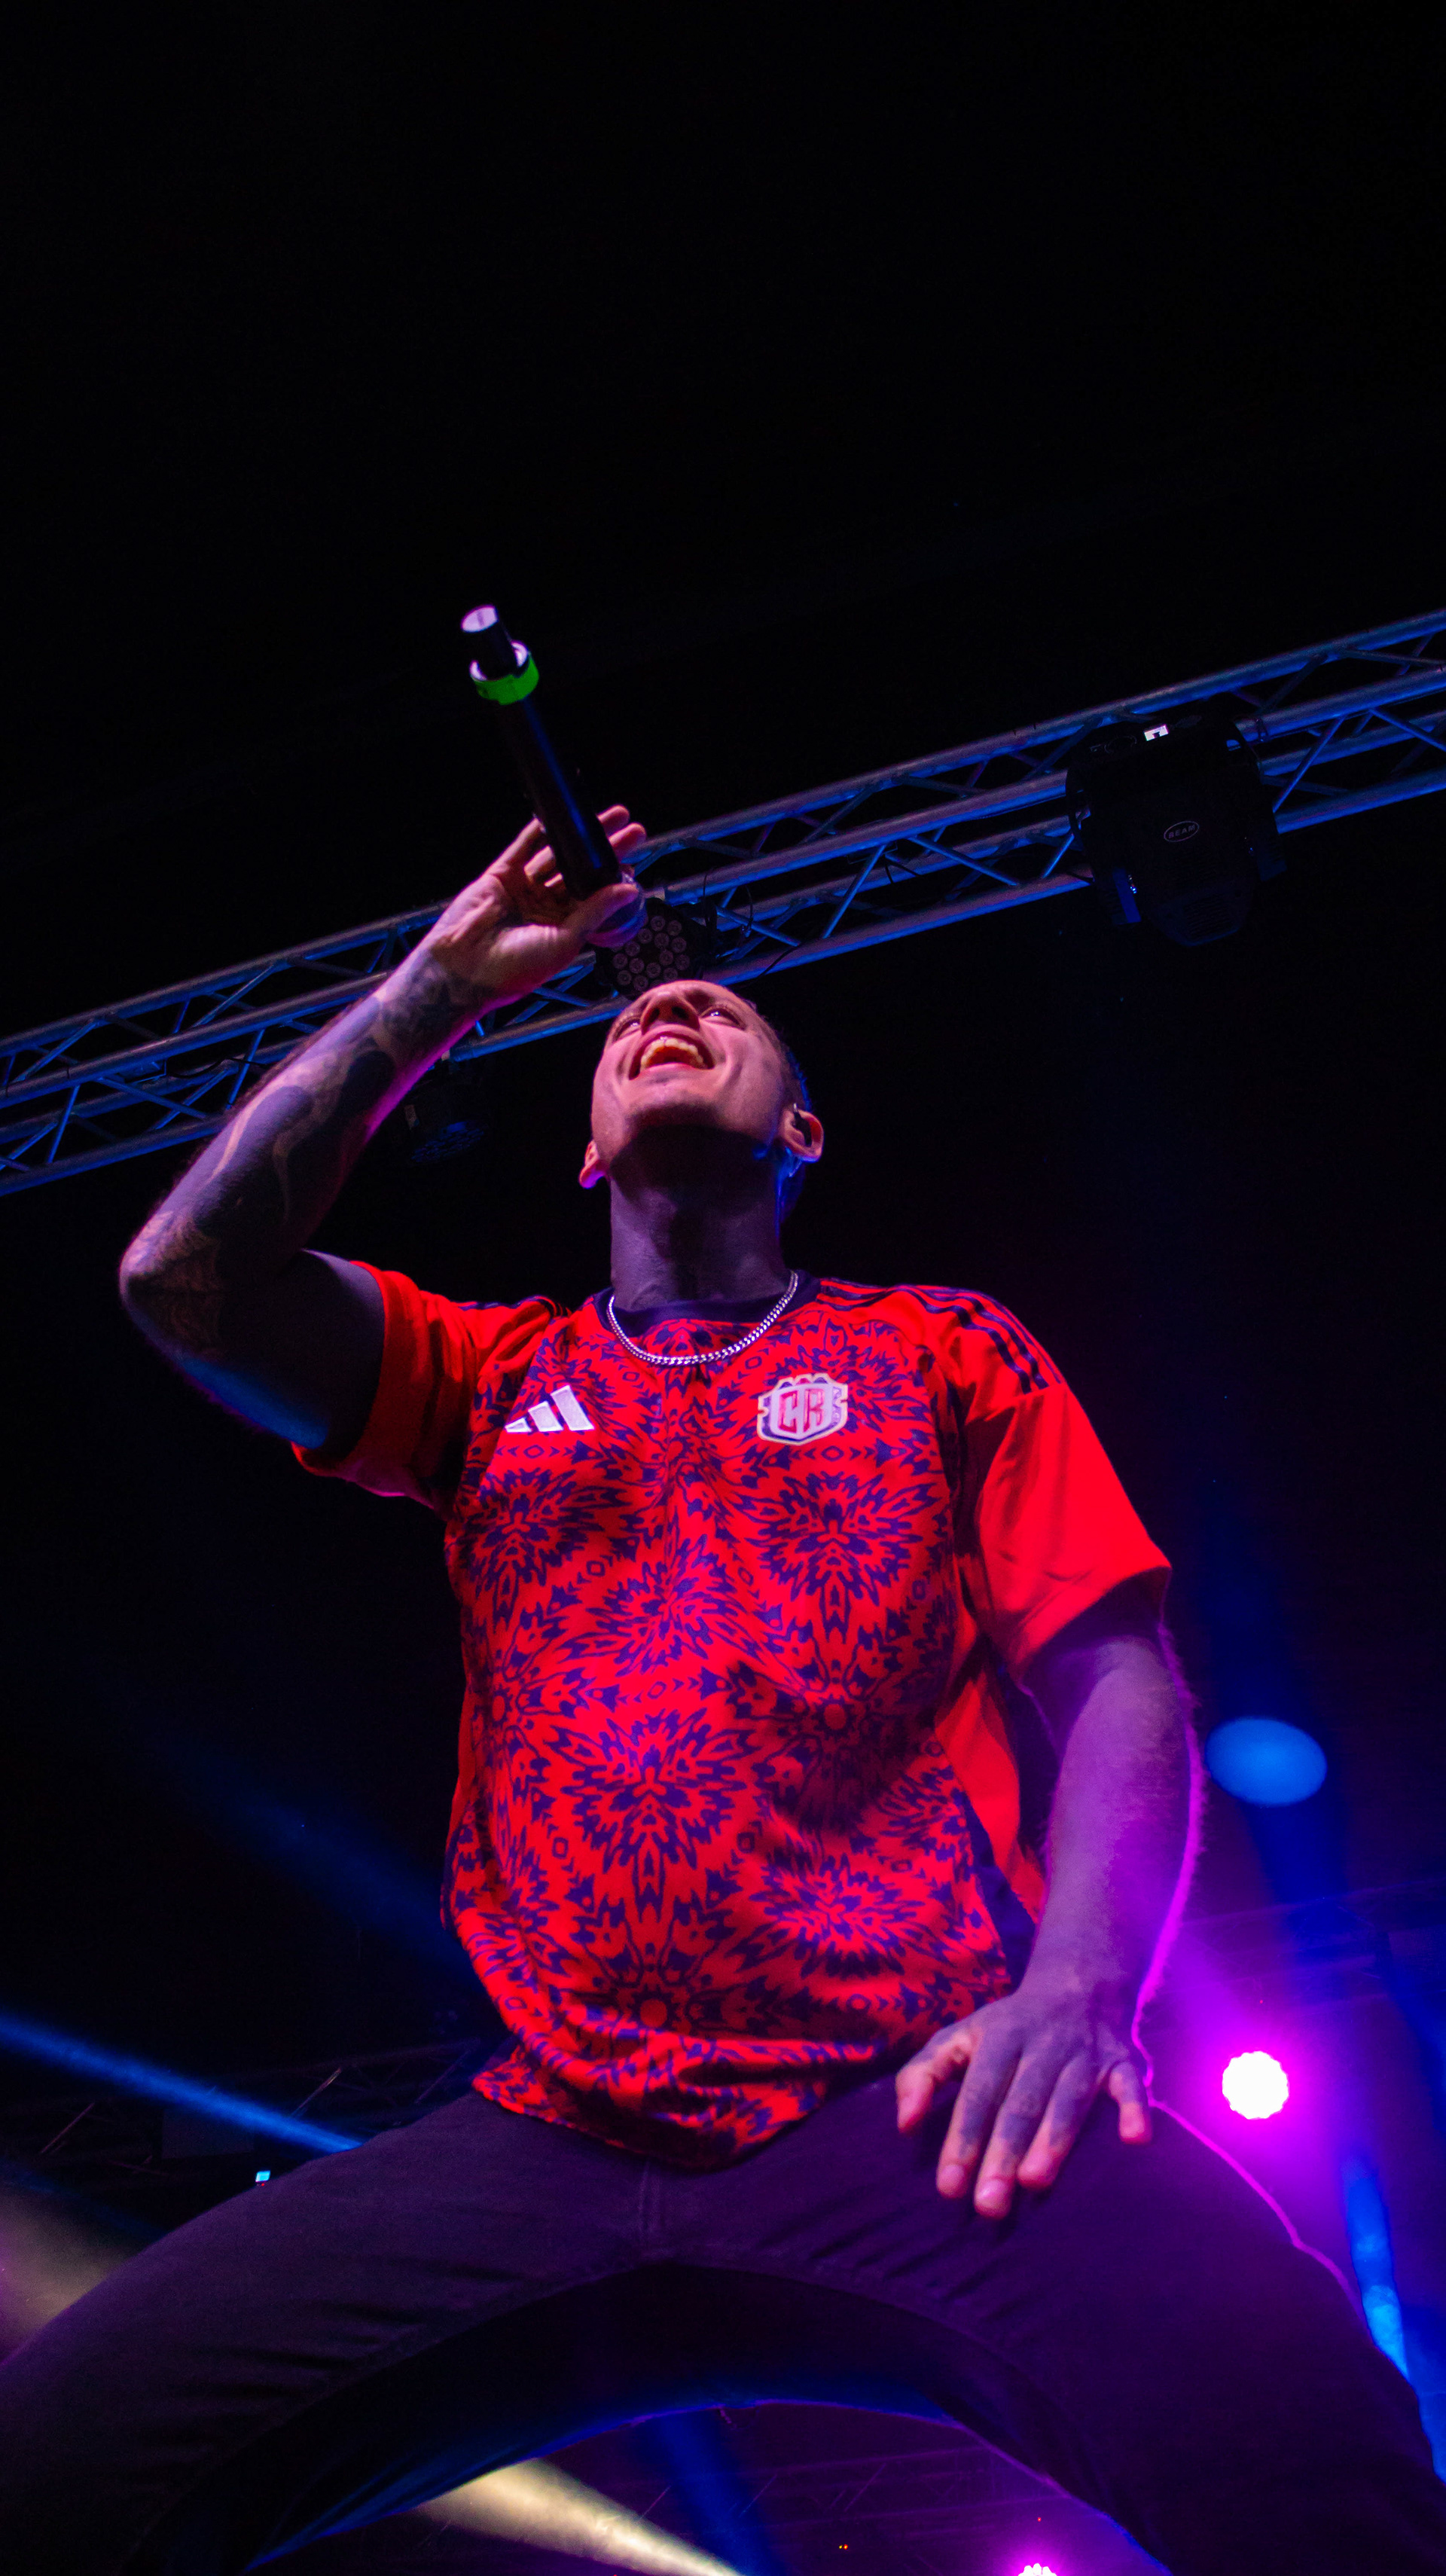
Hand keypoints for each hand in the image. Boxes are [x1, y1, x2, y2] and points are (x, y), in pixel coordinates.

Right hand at [413, 807, 646, 1010]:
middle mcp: (545, 907)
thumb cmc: (513, 970)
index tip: (637, 862)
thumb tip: (629, 891)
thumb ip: (595, 913)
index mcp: (564, 928)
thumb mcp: (565, 941)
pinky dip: (539, 832)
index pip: (596, 897)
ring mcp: (523, 890)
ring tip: (608, 817)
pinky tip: (561, 817)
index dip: (616, 878)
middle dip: (607, 850)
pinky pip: (523, 848)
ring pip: (557, 856)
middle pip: (582, 872)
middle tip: (634, 829)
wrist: (464, 970)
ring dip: (579, 836)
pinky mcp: (501, 876)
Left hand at [895, 1970, 1150, 2214]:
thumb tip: (905, 2125)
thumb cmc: (1006, 2028)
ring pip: (1069, 2099)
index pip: (978, 2092)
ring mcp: (1085, 2053)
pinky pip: (1132, 2085)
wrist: (1078, 1982)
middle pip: (1021, 2103)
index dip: (963, 2137)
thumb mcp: (958, 2037)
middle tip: (988, 2205)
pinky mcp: (1124, 2061)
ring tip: (1035, 2183)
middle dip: (1004, 2152)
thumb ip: (922, 2075)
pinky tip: (1135, 2140)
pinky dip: (1136, 2109)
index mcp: (999, 2037)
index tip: (949, 2187)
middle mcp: (1043, 2044)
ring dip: (1054, 2139)